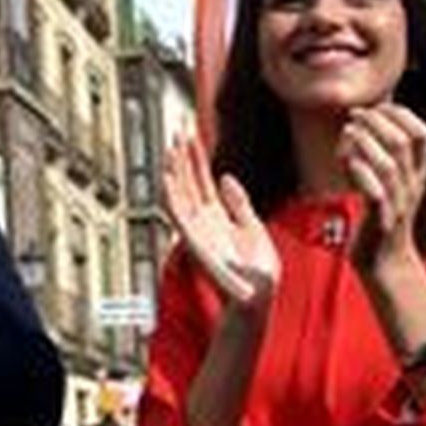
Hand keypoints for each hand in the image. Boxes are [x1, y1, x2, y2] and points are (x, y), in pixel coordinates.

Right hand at [161, 135, 279, 311]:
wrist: (257, 297)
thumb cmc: (256, 270)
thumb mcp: (252, 227)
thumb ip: (238, 203)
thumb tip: (225, 177)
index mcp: (217, 217)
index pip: (202, 180)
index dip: (196, 156)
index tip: (190, 134)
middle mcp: (203, 222)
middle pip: (189, 181)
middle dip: (182, 155)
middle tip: (176, 128)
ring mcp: (198, 232)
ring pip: (181, 194)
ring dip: (175, 171)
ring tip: (172, 146)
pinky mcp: (195, 244)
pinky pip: (179, 216)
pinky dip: (172, 196)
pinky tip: (168, 178)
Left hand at [338, 103, 425, 274]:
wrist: (385, 263)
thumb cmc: (382, 219)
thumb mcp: (389, 185)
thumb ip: (383, 157)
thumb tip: (359, 126)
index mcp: (418, 174)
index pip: (423, 133)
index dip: (402, 114)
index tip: (377, 106)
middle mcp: (412, 185)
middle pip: (405, 142)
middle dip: (379, 121)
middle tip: (355, 114)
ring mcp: (398, 202)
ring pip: (389, 164)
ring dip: (366, 142)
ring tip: (347, 130)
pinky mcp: (381, 219)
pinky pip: (375, 193)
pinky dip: (360, 172)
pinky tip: (346, 161)